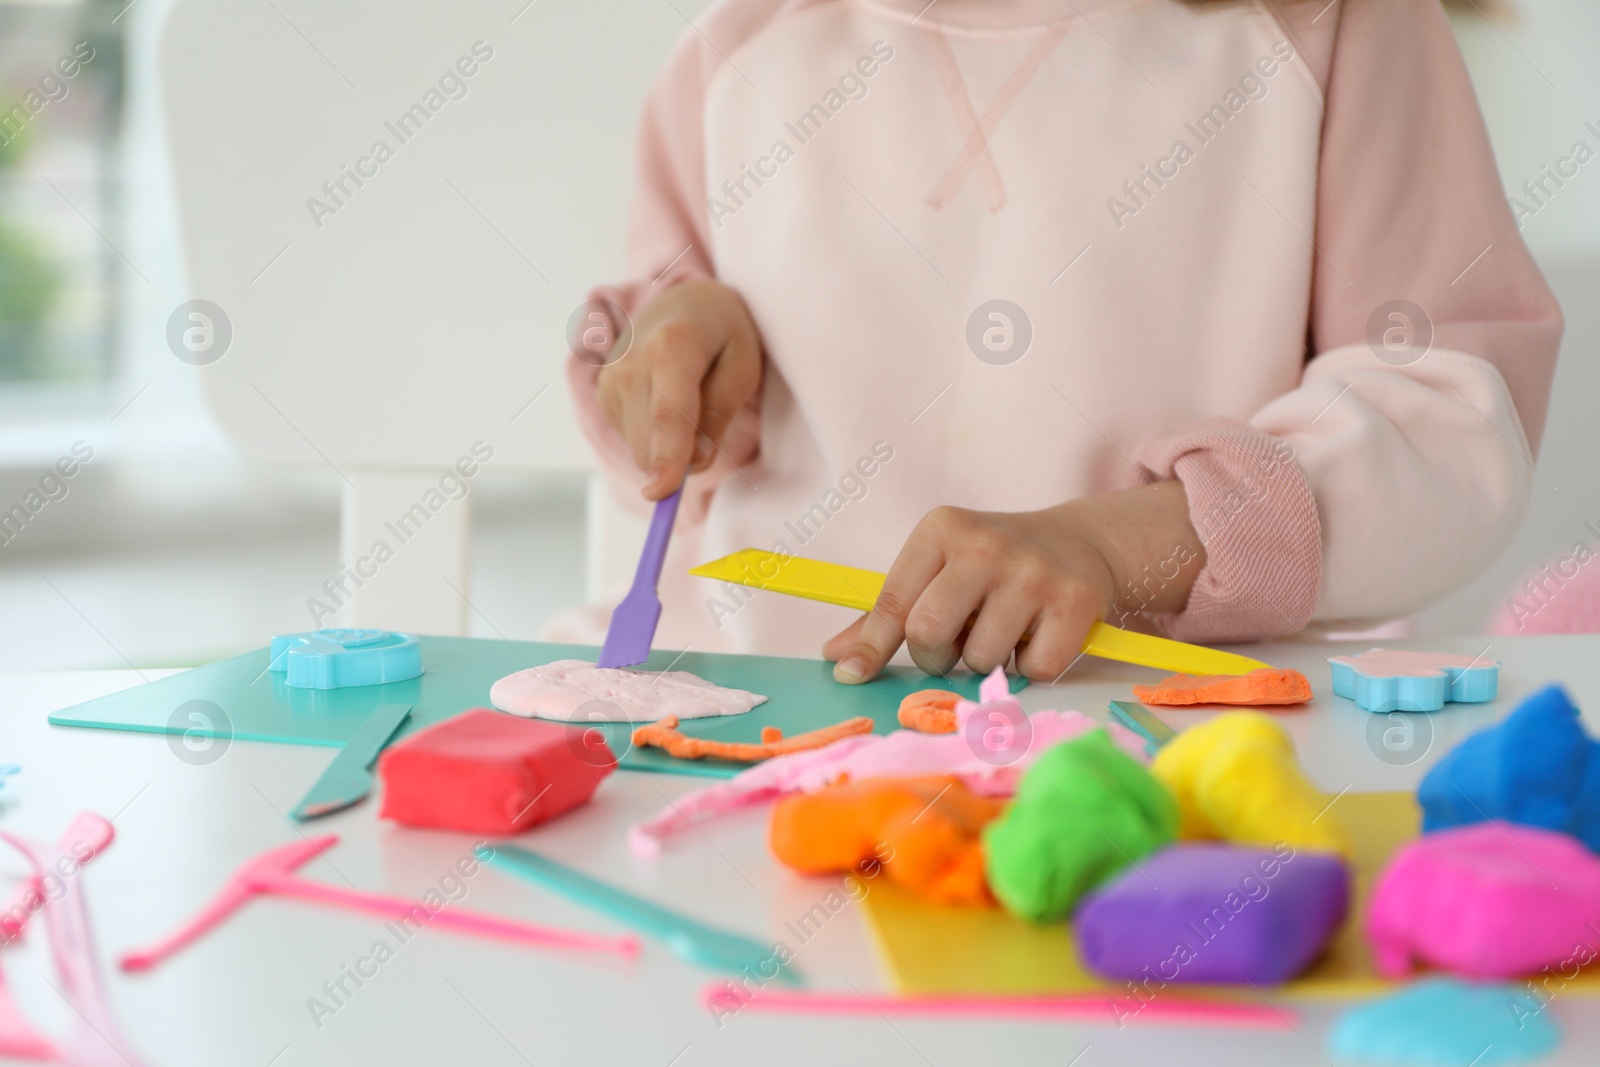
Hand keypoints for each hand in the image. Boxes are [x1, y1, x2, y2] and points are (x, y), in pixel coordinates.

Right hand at [596, 279, 761, 499]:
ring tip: (686, 400)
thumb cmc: (722, 335)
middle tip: (708, 424)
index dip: (667, 457)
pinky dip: (653, 436)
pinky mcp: (601, 394)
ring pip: (640, 450)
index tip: (661, 492)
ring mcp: (609, 379)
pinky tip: (663, 401)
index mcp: (672, 347)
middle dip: (680, 457)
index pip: (669, 414)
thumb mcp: (742, 366)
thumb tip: (694, 462)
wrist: (682, 305)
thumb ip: (719, 413)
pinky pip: (632, 442)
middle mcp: (630, 363)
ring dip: (668, 445)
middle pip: (650, 443)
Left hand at [822, 482, 1204, 682]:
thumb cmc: (994, 564)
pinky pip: (1034, 668)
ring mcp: (1032, 572)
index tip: (851, 676)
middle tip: (955, 645)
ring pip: (981, 657)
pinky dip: (1031, 668)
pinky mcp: (1074, 601)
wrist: (1082, 542)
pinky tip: (1037, 637)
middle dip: (936, 656)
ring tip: (1001, 633)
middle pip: (928, 633)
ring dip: (986, 662)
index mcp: (942, 530)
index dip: (871, 646)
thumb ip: (891, 612)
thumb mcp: (941, 568)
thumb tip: (838, 657)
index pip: (894, 600)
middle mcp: (985, 545)